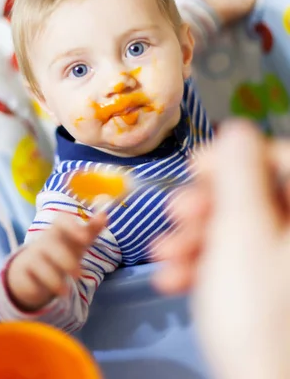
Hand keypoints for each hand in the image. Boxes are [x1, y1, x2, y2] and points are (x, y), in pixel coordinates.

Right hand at [7, 212, 106, 310]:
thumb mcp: (78, 240)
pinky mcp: (24, 273)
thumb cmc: (62, 249)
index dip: (73, 227)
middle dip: (65, 260)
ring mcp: (32, 255)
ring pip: (40, 264)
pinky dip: (39, 287)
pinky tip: (50, 293)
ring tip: (65, 291)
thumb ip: (92, 229)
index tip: (85, 239)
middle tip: (78, 274)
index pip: (62, 220)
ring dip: (53, 278)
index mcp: (59, 229)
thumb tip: (105, 214)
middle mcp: (45, 240)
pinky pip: (30, 279)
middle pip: (52, 245)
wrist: (32, 267)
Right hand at [155, 121, 289, 378]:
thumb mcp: (242, 231)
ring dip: (194, 238)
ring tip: (165, 259)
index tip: (195, 168)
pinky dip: (203, 263)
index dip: (235, 156)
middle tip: (175, 218)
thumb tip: (236, 129)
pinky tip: (174, 279)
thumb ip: (239, 171)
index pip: (280, 157)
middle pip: (253, 194)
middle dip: (204, 205)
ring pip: (238, 227)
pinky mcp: (269, 285)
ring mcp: (284, 260)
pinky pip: (237, 258)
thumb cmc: (257, 313)